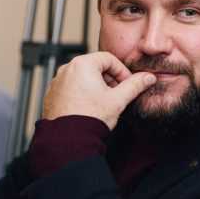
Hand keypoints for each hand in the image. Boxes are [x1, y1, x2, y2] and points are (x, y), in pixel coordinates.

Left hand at [41, 52, 155, 128]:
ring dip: (96, 86)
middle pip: (94, 66)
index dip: (122, 71)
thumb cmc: (91, 118)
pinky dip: (81, 92)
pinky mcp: (52, 94)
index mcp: (82, 64)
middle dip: (109, 78)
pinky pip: (71, 87)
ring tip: (104, 102)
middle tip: (118, 93)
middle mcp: (66, 69)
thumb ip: (134, 85)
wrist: (68, 140)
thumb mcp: (118, 100)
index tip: (128, 83)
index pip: (109, 58)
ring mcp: (57, 82)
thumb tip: (148, 78)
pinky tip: (89, 107)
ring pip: (82, 77)